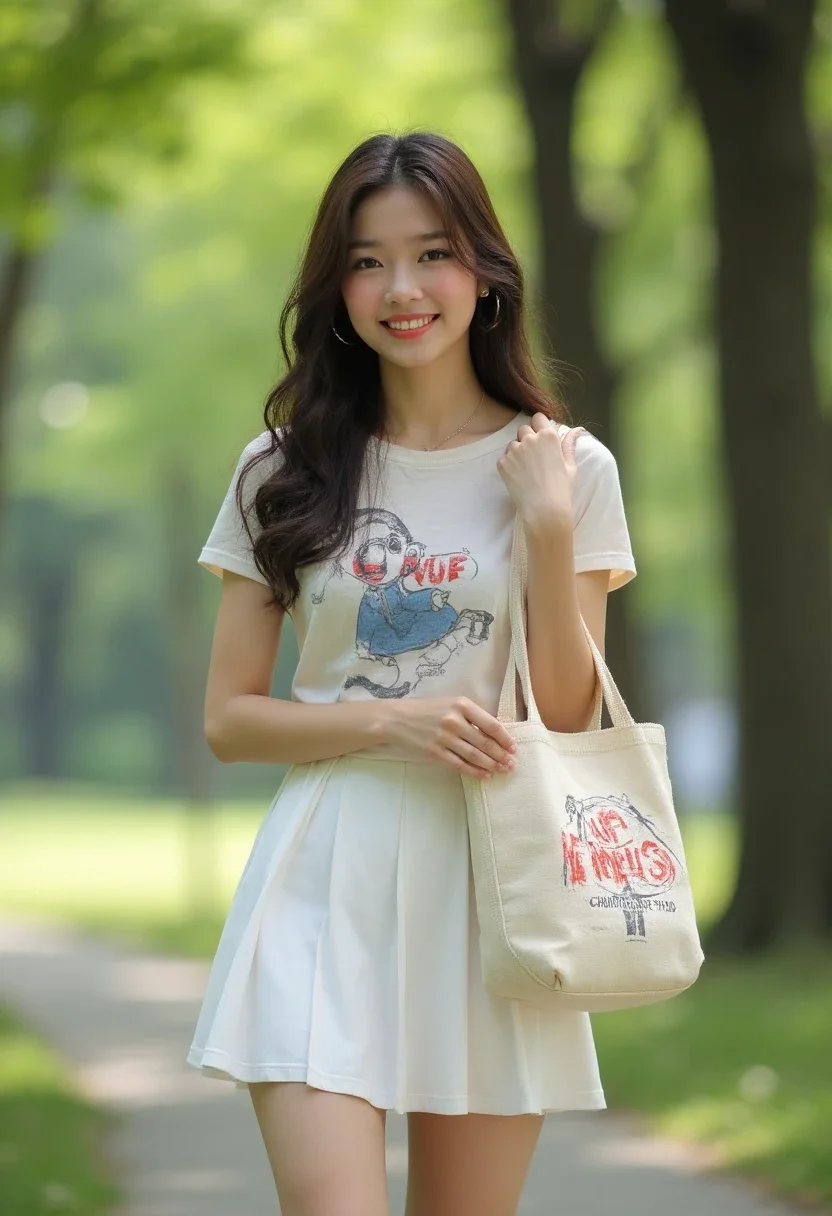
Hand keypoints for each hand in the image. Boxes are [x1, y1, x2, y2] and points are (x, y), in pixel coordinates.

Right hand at [384, 696, 517, 778]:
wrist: (395, 719)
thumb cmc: (426, 711)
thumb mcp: (450, 704)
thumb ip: (470, 716)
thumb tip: (495, 734)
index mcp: (461, 705)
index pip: (491, 724)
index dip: (505, 738)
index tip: (513, 747)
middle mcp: (454, 720)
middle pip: (485, 742)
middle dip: (502, 755)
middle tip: (512, 764)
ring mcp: (444, 738)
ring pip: (475, 755)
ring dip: (492, 765)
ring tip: (502, 770)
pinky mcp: (435, 752)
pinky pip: (460, 765)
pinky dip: (475, 771)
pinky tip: (485, 775)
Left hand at [496, 413, 586, 525]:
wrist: (544, 510)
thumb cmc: (561, 488)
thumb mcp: (570, 465)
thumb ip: (569, 444)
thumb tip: (576, 430)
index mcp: (548, 436)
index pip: (538, 417)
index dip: (539, 426)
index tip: (540, 437)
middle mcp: (529, 439)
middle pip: (523, 429)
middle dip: (527, 438)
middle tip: (534, 456)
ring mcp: (514, 451)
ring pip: (512, 444)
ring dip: (517, 451)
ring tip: (526, 469)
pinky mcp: (502, 463)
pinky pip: (504, 458)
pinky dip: (509, 465)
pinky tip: (519, 477)